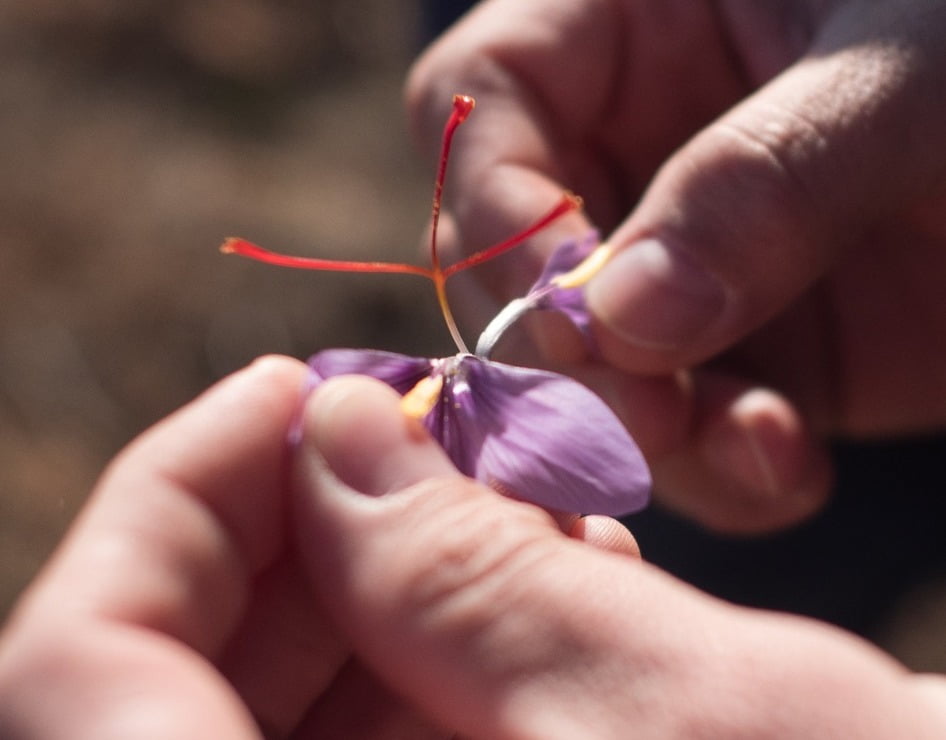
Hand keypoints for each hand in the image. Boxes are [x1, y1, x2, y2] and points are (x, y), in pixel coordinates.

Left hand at [6, 365, 943, 737]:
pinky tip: (551, 590)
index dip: (171, 498)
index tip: (296, 387)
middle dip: (301, 529)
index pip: (72, 680)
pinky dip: (439, 657)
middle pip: (170, 686)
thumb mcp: (694, 721)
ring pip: (280, 716)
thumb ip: (469, 575)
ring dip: (387, 585)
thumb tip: (340, 429)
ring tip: (531, 508)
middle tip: (427, 433)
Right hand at [406, 0, 945, 531]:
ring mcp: (686, 259)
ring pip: (595, 366)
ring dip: (652, 432)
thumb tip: (619, 314)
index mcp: (634, 23)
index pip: (483, 104)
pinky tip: (782, 467)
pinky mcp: (748, 348)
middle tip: (644, 419)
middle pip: (519, 260)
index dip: (499, 214)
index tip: (570, 312)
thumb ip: (761, 181)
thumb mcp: (914, 72)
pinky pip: (685, 425)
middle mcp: (638, 146)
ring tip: (750, 450)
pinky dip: (719, 466)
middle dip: (573, 355)